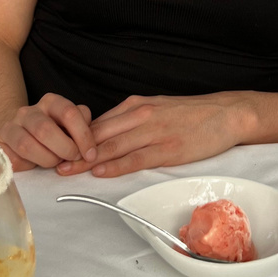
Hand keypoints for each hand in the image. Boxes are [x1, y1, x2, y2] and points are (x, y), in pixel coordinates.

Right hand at [0, 93, 96, 171]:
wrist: (19, 136)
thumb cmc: (53, 135)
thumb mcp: (71, 128)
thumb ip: (84, 126)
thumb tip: (94, 133)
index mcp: (51, 102)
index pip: (69, 112)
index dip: (82, 135)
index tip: (90, 154)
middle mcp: (29, 111)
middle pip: (45, 129)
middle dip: (63, 149)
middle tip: (71, 159)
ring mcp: (11, 126)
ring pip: (27, 145)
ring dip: (45, 159)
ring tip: (54, 163)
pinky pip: (10, 157)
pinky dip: (24, 165)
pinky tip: (32, 167)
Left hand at [55, 92, 248, 177]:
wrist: (226, 113)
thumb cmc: (192, 114)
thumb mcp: (157, 109)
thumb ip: (132, 121)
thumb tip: (108, 135)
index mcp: (137, 105)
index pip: (98, 123)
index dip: (75, 137)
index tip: (57, 148)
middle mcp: (141, 115)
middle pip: (99, 134)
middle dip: (73, 149)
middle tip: (52, 163)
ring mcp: (154, 131)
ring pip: (112, 146)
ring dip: (87, 160)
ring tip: (67, 171)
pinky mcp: (168, 148)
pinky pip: (135, 157)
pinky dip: (115, 165)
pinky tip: (100, 171)